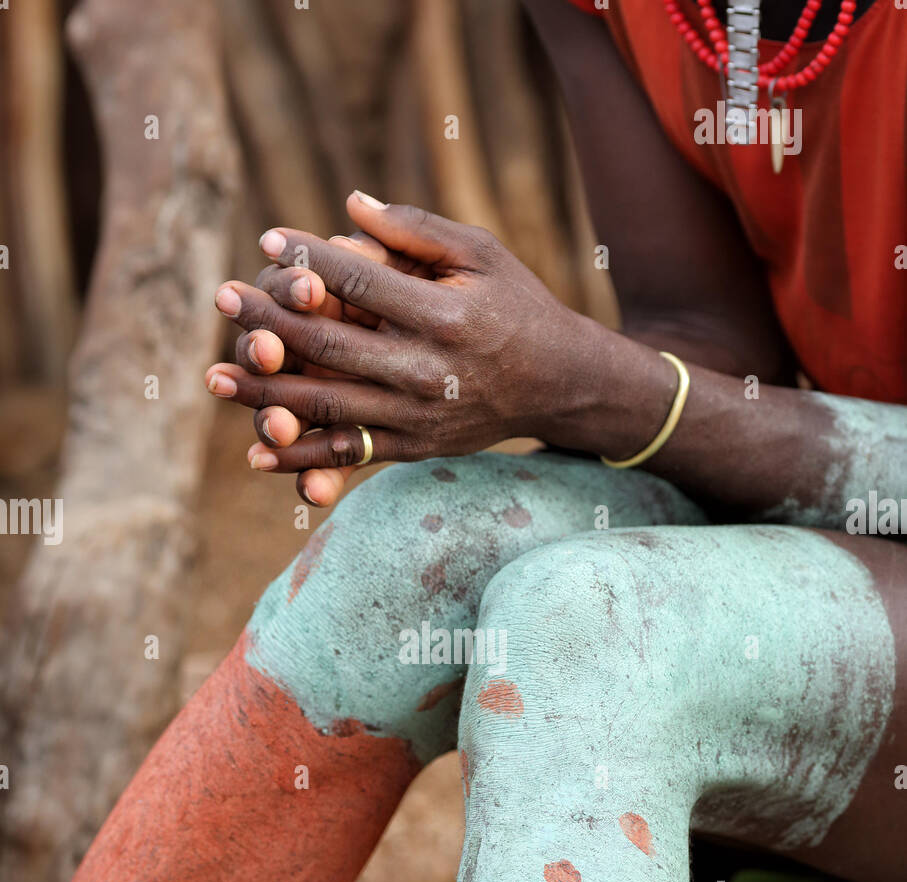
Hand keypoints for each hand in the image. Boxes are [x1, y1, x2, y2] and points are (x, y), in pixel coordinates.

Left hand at [205, 192, 600, 505]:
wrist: (557, 384)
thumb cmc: (516, 306)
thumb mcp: (481, 254)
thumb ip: (415, 230)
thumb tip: (350, 204)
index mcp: (446, 317)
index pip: (362, 285)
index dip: (310, 261)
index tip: (268, 241)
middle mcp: (429, 372)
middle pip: (332, 347)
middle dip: (270, 322)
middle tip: (222, 299)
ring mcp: (418, 417)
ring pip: (329, 405)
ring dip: (266, 393)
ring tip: (215, 376)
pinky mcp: (412, 447)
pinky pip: (348, 453)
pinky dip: (300, 457)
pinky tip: (255, 451)